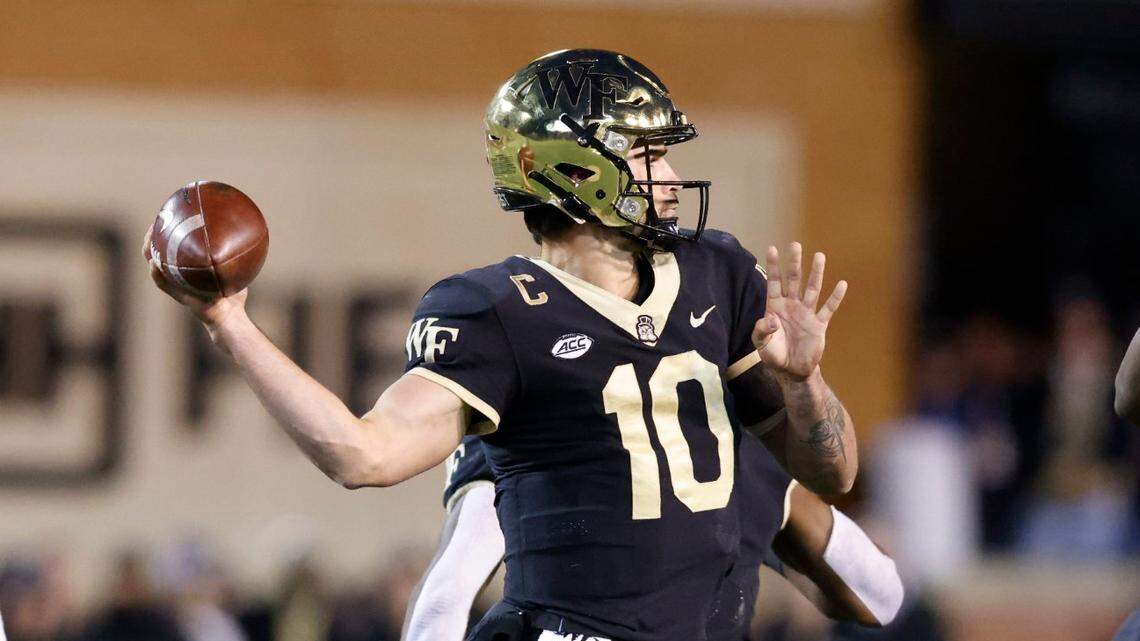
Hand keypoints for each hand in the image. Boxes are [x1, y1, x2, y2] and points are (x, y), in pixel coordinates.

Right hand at [142, 226, 248, 333]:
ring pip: (156, 266)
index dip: (167, 231)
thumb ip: (237, 254)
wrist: (232, 318)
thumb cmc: (234, 295)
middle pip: (158, 252)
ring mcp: (177, 286)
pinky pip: (163, 285)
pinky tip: (153, 264)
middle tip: (156, 222)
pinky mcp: (179, 297)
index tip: (168, 214)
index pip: (172, 246)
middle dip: (153, 236)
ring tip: (149, 239)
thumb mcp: (237, 270)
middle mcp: (180, 275)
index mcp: (189, 268)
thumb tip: (252, 232)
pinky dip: (157, 275)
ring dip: (149, 251)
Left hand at [752, 242, 846, 380]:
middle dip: (794, 263)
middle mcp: (791, 306)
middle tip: (796, 245)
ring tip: (819, 256)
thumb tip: (770, 319)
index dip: (773, 267)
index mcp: (774, 307)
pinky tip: (842, 284)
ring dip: (816, 273)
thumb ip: (762, 331)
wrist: (792, 371)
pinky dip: (835, 297)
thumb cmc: (774, 355)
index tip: (772, 249)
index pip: (773, 283)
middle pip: (793, 280)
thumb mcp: (761, 345)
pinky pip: (828, 308)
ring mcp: (806, 313)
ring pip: (812, 289)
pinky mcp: (819, 324)